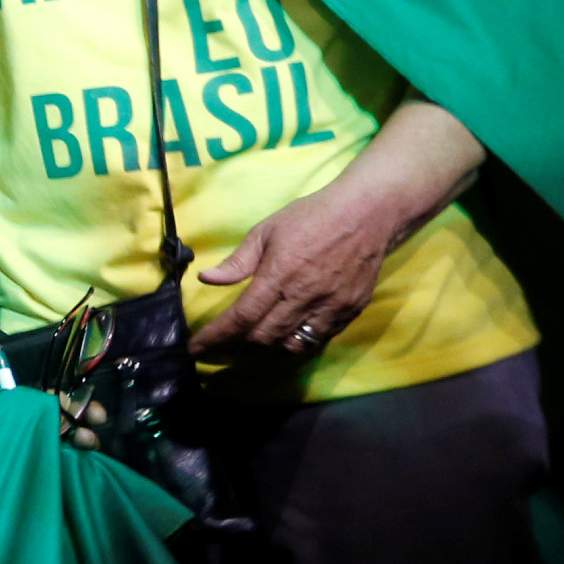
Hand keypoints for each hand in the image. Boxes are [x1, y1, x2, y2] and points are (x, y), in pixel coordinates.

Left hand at [192, 185, 396, 356]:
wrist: (367, 213)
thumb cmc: (311, 217)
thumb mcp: (266, 231)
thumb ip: (237, 261)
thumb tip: (205, 279)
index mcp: (278, 275)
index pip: (240, 318)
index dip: (215, 337)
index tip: (196, 348)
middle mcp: (304, 296)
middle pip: (264, 338)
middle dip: (237, 346)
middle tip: (222, 345)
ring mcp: (331, 307)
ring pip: (291, 346)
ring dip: (267, 350)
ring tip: (251, 344)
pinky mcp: (350, 311)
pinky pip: (318, 340)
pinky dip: (297, 343)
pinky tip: (285, 337)